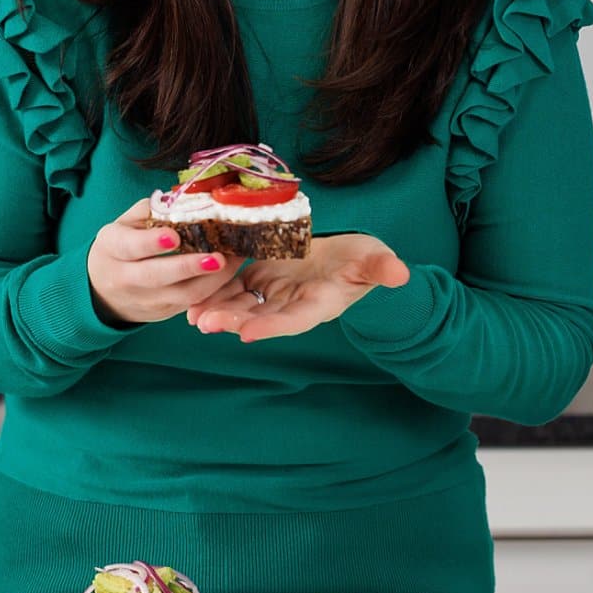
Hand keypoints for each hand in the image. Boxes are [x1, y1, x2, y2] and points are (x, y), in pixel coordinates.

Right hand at [87, 198, 245, 326]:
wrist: (103, 291)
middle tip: (218, 257)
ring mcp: (147, 299)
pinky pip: (193, 303)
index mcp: (112, 248)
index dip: (152, 242)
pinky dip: (215, 288)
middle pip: (158, 276)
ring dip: (213, 280)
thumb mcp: (125, 224)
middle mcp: (126, 278)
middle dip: (189, 267)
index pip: (131, 246)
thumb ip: (150, 210)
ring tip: (235, 260)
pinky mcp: (165, 312)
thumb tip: (184, 197)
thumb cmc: (121, 248)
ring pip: (182, 295)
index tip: (174, 236)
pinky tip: (232, 270)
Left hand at [186, 233, 409, 342]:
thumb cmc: (366, 261)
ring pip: (241, 304)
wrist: (350, 257)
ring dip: (216, 309)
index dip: (270, 327)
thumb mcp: (376, 262)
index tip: (247, 335)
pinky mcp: (261, 276)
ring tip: (190, 314)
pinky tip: (192, 292)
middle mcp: (292, 304)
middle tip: (203, 323)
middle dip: (230, 320)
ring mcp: (275, 292)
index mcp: (319, 304)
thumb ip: (383, 269)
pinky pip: (235, 286)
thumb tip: (402, 274)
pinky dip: (215, 290)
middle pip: (259, 316)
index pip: (294, 320)